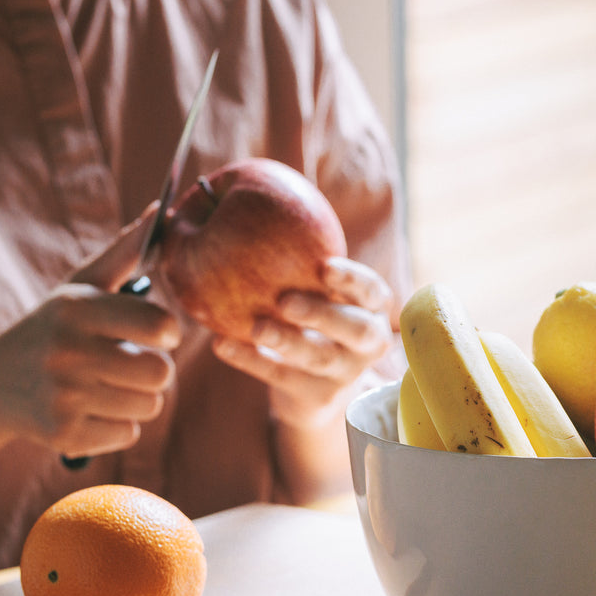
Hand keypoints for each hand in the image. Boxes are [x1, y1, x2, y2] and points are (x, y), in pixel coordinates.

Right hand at [0, 208, 181, 457]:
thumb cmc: (54, 327)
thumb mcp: (81, 286)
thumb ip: (125, 251)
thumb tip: (159, 211)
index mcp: (77, 309)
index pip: (158, 324)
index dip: (167, 331)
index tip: (158, 333)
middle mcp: (67, 351)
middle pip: (161, 373)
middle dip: (155, 371)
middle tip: (131, 364)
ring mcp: (63, 395)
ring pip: (149, 406)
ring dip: (139, 399)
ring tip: (110, 385)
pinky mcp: (62, 434)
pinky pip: (128, 435)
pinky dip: (118, 426)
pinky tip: (91, 410)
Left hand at [210, 256, 395, 427]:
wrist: (314, 386)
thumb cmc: (309, 316)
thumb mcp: (314, 287)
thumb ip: (293, 255)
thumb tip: (227, 197)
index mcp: (372, 308)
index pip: (372, 291)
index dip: (352, 279)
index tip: (323, 266)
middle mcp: (369, 341)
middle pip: (355, 329)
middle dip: (322, 314)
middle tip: (285, 300)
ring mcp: (347, 374)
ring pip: (320, 357)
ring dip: (287, 341)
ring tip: (254, 326)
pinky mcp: (319, 399)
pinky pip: (284, 379)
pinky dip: (252, 362)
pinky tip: (222, 345)